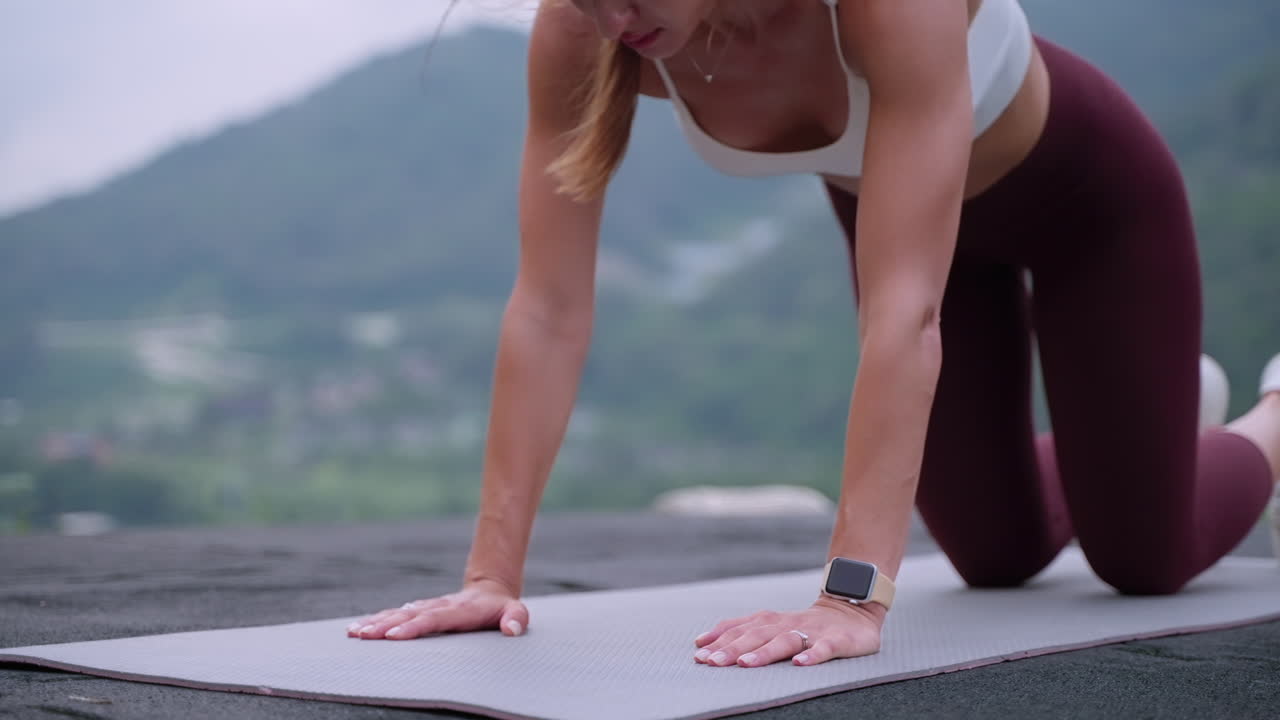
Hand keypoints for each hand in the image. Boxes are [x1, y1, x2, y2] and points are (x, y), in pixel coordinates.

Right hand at [345, 579, 529, 640]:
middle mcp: (438, 606)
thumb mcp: (516, 611)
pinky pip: (394, 615)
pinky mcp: (419, 610)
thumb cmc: (502, 608)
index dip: (414, 626)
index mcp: (459, 610)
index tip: (394, 635)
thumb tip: (512, 629)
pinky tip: (357, 629)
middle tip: (364, 635)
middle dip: (385, 625)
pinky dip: (375, 621)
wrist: (489, 590)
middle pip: (408, 615)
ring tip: (354, 633)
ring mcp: (427, 607)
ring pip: (397, 613)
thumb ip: (517, 619)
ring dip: (375, 623)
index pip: (434, 619)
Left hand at [692, 596, 884, 667]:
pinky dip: (813, 656)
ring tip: (744, 664)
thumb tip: (701, 643)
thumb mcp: (771, 625)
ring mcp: (813, 632)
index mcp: (771, 621)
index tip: (698, 653)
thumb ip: (741, 631)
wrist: (852, 611)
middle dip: (732, 648)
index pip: (741, 628)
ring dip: (764, 652)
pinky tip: (800, 665)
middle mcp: (788, 624)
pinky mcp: (838, 641)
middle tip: (711, 662)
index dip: (720, 639)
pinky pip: (824, 649)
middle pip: (757, 635)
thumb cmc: (805, 624)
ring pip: (786, 641)